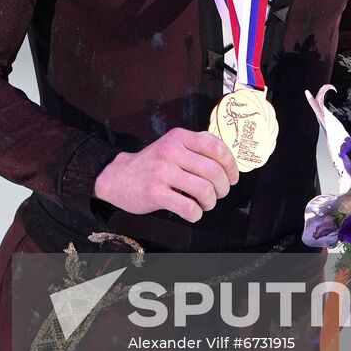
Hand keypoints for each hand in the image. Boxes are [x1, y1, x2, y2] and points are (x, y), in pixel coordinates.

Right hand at [92, 127, 239, 222]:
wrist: (118, 177)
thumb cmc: (152, 164)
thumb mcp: (173, 145)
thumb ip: (197, 146)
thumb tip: (228, 161)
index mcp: (179, 137)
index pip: (216, 147)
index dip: (231, 165)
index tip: (233, 177)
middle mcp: (171, 151)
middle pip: (213, 171)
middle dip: (223, 188)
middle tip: (219, 194)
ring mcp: (162, 172)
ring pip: (204, 190)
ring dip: (211, 202)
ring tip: (205, 204)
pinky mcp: (155, 192)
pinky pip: (188, 207)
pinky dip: (196, 214)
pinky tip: (192, 212)